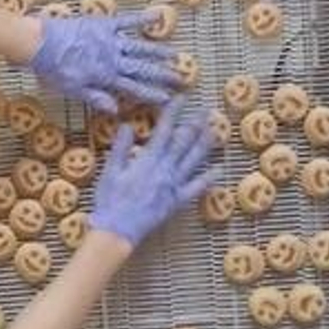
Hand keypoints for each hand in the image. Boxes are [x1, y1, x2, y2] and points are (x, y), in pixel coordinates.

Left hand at [28, 11, 179, 112]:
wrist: (40, 43)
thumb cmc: (53, 70)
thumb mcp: (73, 90)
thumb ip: (96, 98)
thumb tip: (117, 111)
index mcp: (106, 77)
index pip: (134, 89)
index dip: (152, 94)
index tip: (169, 99)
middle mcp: (113, 59)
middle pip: (143, 69)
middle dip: (163, 75)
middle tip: (182, 78)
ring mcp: (111, 40)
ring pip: (140, 47)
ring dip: (159, 52)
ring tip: (176, 55)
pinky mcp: (105, 24)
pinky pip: (128, 20)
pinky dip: (143, 18)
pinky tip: (158, 15)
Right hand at [88, 100, 217, 245]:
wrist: (118, 230)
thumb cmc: (110, 200)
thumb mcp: (110, 171)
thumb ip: (121, 148)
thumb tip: (127, 125)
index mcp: (148, 160)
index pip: (164, 130)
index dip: (173, 112)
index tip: (180, 99)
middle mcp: (165, 170)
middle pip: (183, 142)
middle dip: (195, 124)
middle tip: (206, 111)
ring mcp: (173, 185)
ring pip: (194, 161)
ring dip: (205, 144)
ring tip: (215, 131)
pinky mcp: (177, 201)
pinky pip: (196, 188)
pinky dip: (208, 178)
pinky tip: (219, 169)